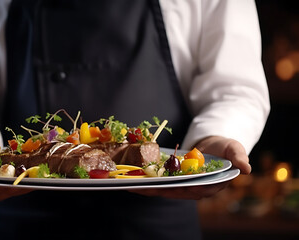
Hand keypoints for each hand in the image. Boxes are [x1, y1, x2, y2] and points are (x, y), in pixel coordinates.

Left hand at [129, 136, 249, 198]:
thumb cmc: (225, 147)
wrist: (213, 145)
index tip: (168, 186)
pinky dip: (146, 183)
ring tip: (129, 184)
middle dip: (156, 190)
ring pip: (164, 189)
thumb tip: (247, 168)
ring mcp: (183, 186)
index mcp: (211, 185)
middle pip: (174, 191)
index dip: (181, 188)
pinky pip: (159, 184)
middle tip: (140, 186)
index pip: (195, 189)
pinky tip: (132, 180)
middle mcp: (195, 189)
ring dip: (147, 188)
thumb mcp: (234, 148)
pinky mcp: (174, 182)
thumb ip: (239, 157)